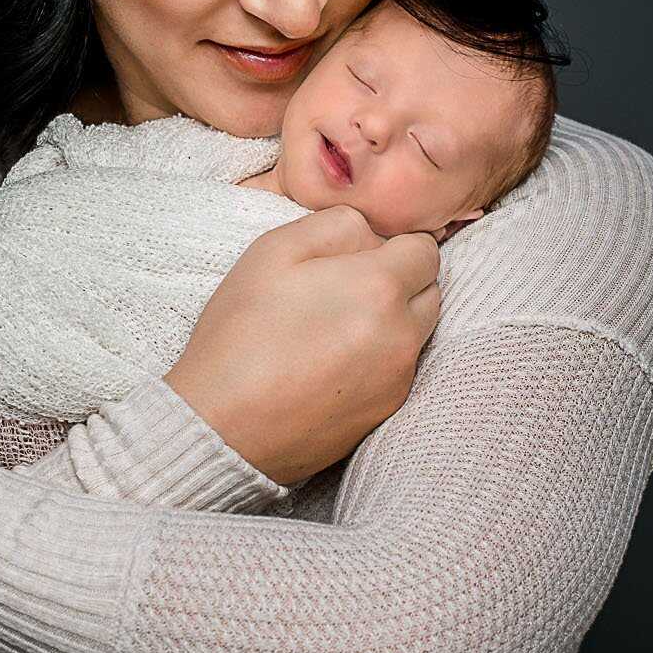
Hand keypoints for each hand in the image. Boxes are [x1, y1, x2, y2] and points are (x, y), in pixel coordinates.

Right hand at [164, 205, 441, 485]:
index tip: (358, 254)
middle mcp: (403, 333)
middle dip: (400, 279)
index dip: (393, 243)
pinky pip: (400, 367)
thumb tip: (371, 230)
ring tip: (336, 324)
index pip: (425, 248)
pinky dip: (380, 356)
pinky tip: (333, 361)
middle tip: (345, 286)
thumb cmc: (241, 334)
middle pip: (430, 289)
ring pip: (418, 330)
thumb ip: (335, 224)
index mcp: (380, 286)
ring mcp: (398, 377)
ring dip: (393, 318)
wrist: (223, 428)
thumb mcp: (272, 252)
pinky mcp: (387, 410)